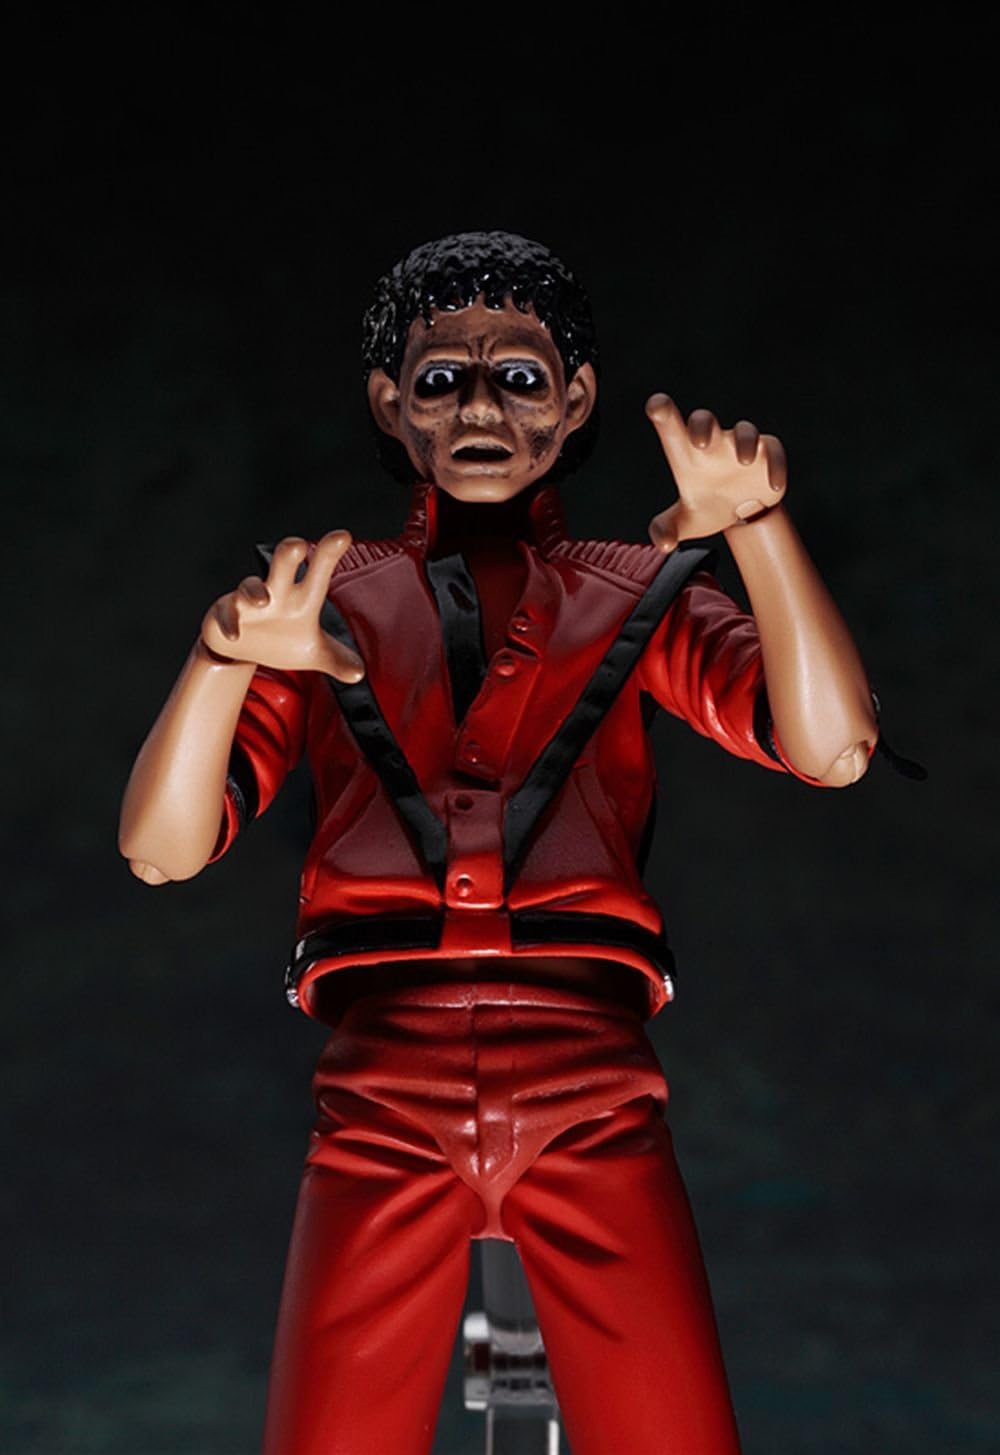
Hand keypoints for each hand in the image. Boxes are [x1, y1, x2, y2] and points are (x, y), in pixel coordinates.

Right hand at [200, 531, 364, 680]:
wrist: (246, 651)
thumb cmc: (285, 640)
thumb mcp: (314, 654)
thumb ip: (337, 660)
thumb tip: (358, 674)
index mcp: (302, 596)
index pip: (318, 572)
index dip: (329, 554)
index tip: (343, 536)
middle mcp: (277, 591)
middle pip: (283, 565)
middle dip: (288, 553)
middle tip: (298, 544)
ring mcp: (248, 600)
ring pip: (250, 586)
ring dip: (254, 591)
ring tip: (264, 600)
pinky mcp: (224, 613)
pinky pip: (225, 614)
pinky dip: (229, 623)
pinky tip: (235, 635)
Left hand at [645, 394, 787, 551]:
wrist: (742, 515)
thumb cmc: (708, 508)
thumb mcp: (686, 522)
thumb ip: (667, 530)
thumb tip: (663, 543)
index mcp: (687, 453)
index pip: (671, 427)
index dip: (664, 413)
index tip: (656, 405)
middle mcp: (714, 443)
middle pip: (705, 420)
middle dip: (703, 425)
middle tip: (700, 442)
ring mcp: (742, 446)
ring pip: (744, 430)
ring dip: (744, 441)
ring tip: (745, 461)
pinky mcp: (769, 455)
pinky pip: (773, 452)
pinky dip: (775, 466)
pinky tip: (773, 488)